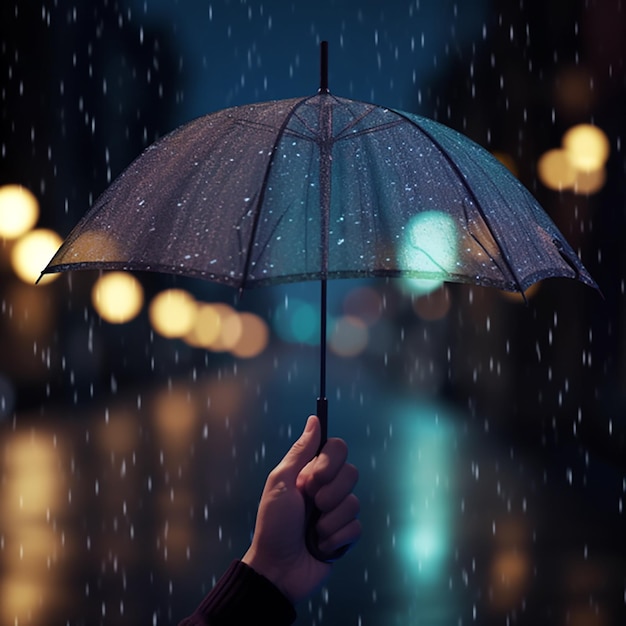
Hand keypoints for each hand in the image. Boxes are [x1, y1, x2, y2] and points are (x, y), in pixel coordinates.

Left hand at [241, 415, 360, 603]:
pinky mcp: (346, 535)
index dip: (329, 462)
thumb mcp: (281, 482)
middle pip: (351, 473)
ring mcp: (338, 512)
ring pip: (354, 502)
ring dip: (329, 519)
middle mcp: (328, 488)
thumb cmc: (273, 524)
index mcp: (311, 472)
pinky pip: (356, 526)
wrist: (277, 568)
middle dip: (329, 492)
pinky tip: (320, 545)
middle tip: (310, 504)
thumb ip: (300, 451)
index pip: (338, 448)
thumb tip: (314, 419)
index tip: (311, 478)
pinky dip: (335, 538)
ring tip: (312, 530)